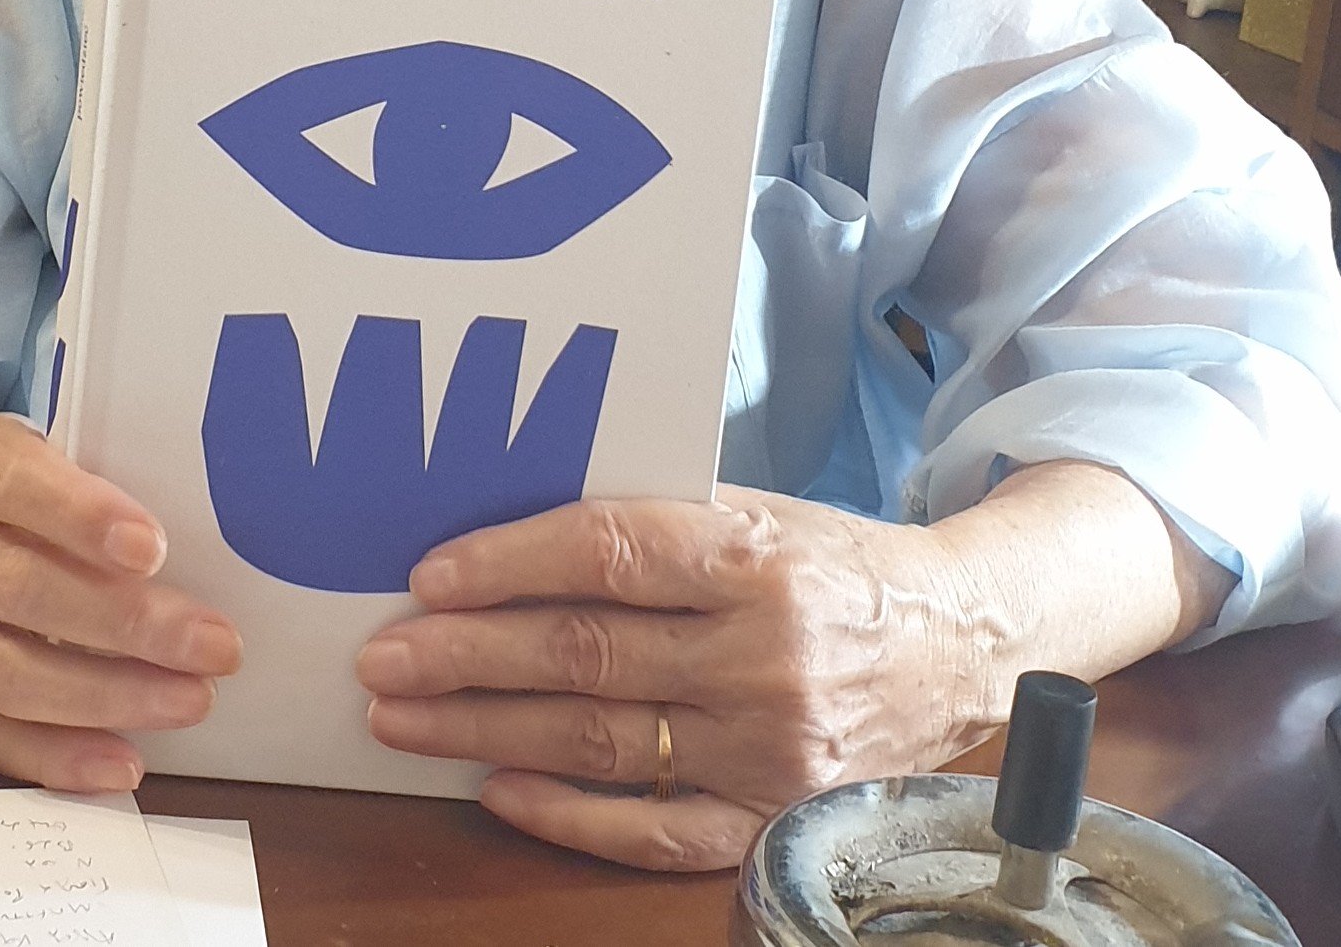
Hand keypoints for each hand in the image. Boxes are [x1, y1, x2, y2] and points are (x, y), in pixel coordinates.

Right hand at [0, 416, 242, 791]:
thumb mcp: (28, 450)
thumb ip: (87, 479)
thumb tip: (200, 529)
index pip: (12, 482)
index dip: (79, 515)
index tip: (151, 546)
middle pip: (17, 588)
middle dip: (122, 624)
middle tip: (211, 645)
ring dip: (101, 696)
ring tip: (187, 701)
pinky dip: (54, 757)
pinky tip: (122, 764)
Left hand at [355, 487, 997, 872]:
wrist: (957, 646)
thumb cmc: (832, 566)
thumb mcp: (756, 513)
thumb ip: (653, 524)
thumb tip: (512, 530)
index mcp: (756, 561)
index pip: (610, 555)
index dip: (509, 563)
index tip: (430, 574)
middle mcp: (761, 658)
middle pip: (586, 655)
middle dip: (467, 655)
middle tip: (383, 656)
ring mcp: (766, 750)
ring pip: (598, 741)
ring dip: (485, 730)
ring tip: (404, 717)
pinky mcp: (769, 817)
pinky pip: (649, 828)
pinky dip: (564, 813)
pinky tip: (495, 786)